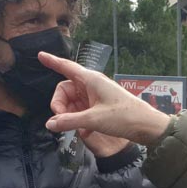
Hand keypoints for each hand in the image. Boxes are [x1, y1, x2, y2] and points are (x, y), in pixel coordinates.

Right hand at [41, 52, 171, 146]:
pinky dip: (79, 121)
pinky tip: (85, 132)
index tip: (40, 55)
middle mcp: (92, 85)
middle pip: (64, 90)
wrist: (146, 126)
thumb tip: (50, 124)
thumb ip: (69, 121)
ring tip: (75, 128)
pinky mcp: (100, 106)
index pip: (66, 67)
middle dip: (59, 105)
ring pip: (72, 102)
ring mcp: (96, 96)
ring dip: (69, 115)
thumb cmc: (124, 117)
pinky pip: (81, 111)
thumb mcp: (93, 119)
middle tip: (61, 121)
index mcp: (90, 79)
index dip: (52, 61)